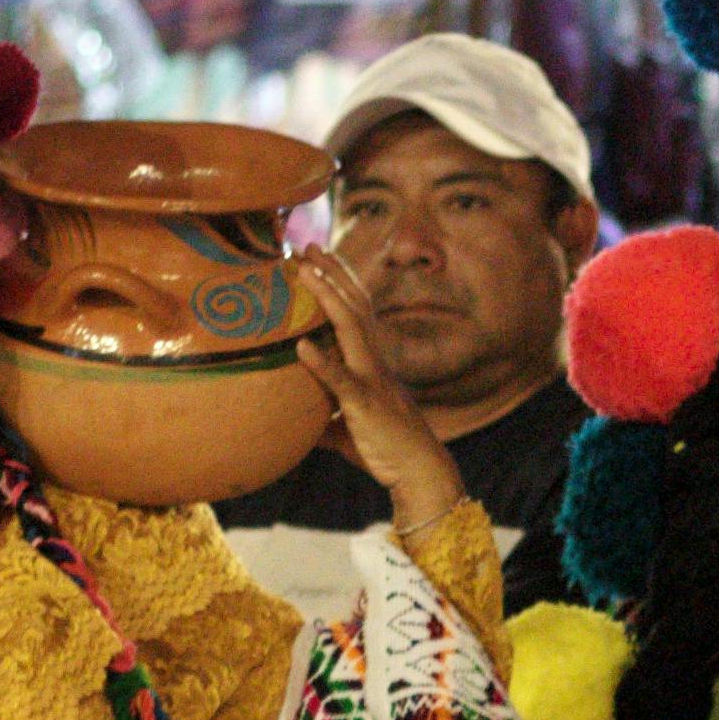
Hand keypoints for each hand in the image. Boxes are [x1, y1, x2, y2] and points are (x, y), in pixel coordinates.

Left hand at [289, 248, 465, 534]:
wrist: (419, 473)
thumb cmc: (385, 452)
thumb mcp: (346, 432)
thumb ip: (322, 421)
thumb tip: (298, 427)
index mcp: (371, 364)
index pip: (356, 313)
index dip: (338, 283)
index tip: (316, 259)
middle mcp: (374, 362)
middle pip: (353, 306)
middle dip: (331, 274)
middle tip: (306, 246)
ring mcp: (371, 379)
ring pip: (350, 327)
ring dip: (326, 296)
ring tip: (304, 271)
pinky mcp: (365, 405)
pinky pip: (342, 380)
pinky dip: (322, 363)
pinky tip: (302, 346)